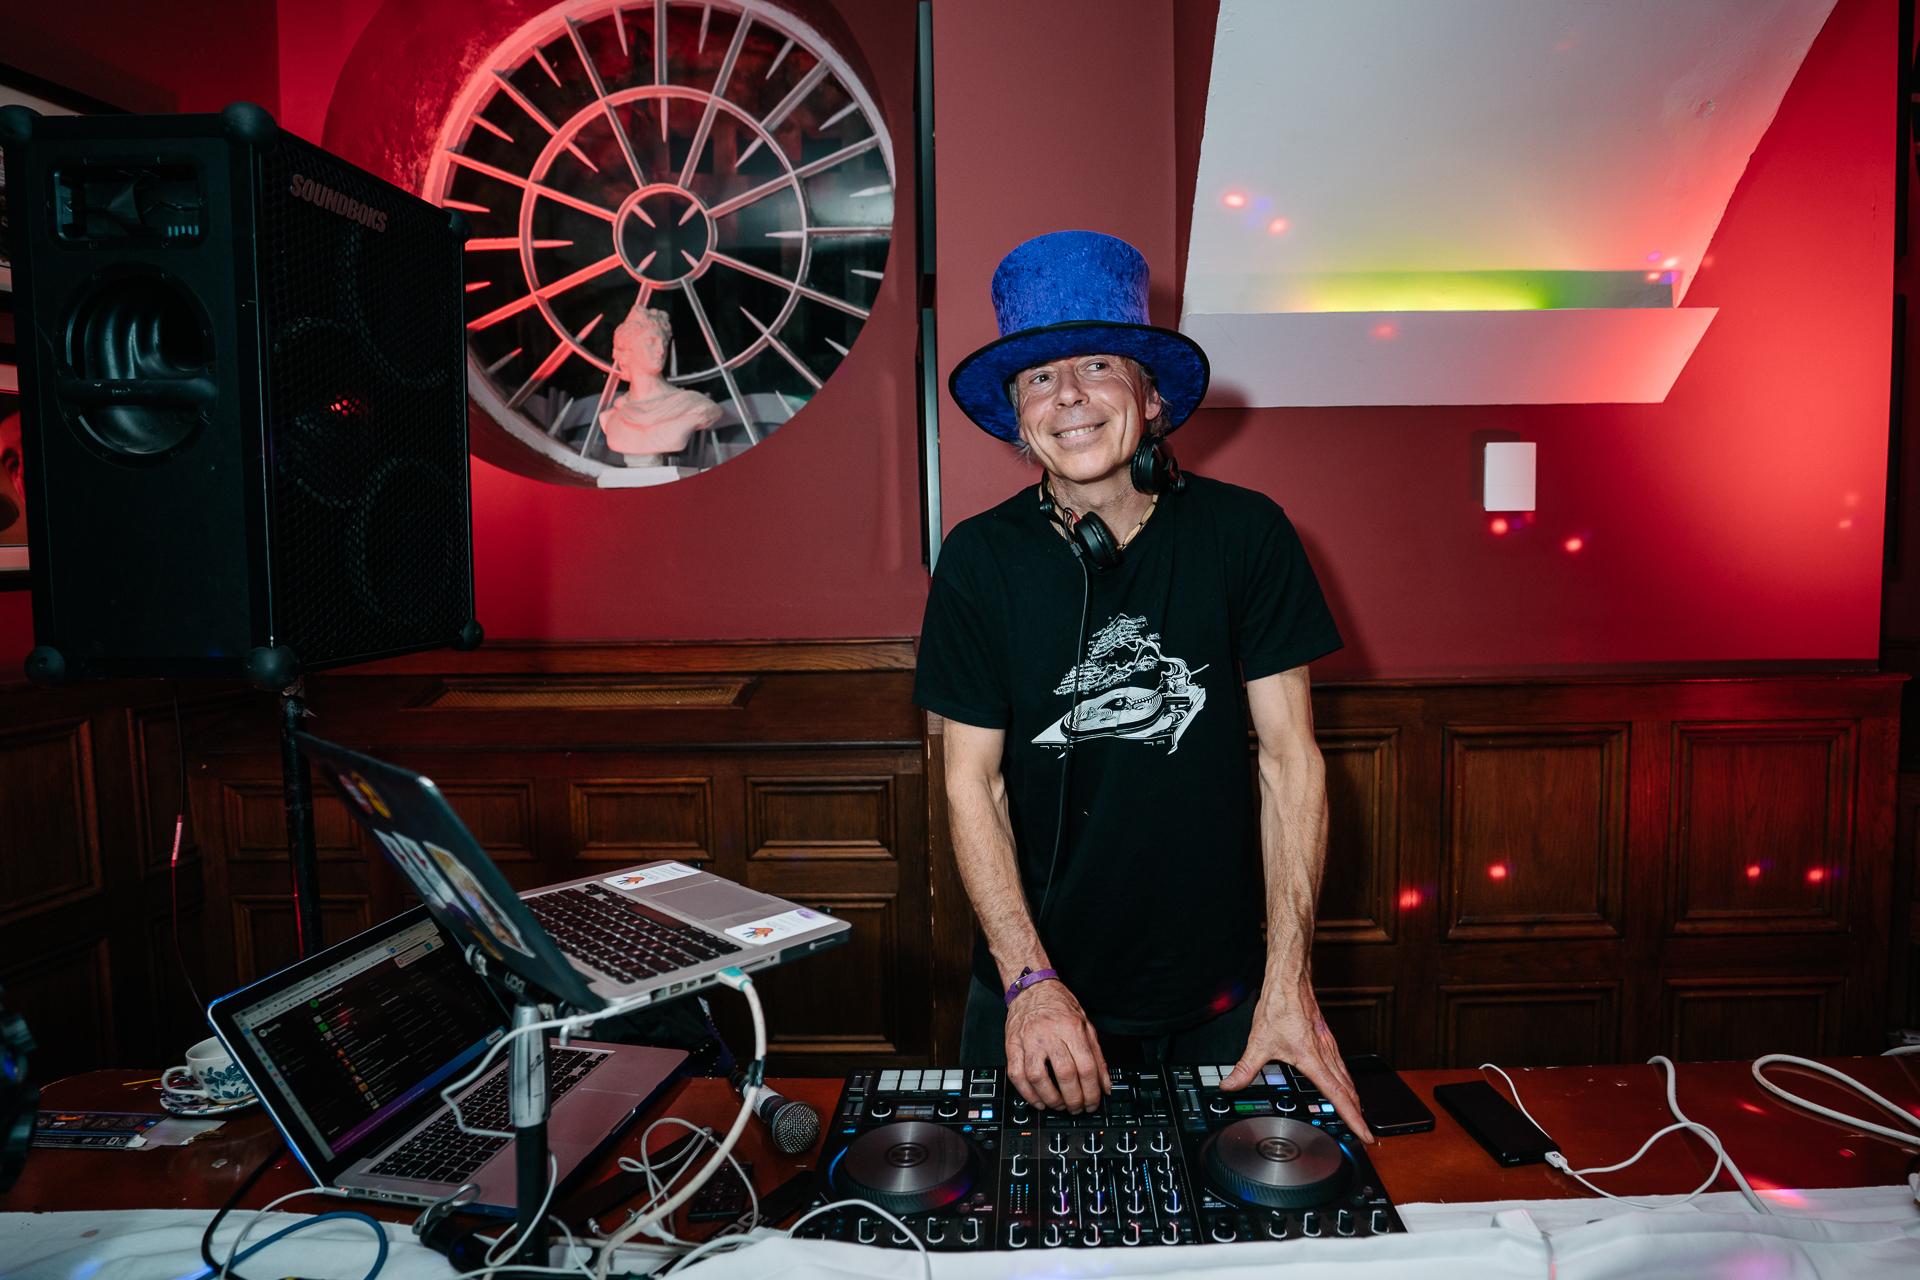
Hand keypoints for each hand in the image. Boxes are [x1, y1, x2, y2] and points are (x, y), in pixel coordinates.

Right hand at [1005, 980, 1109, 1112]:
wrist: (1031, 987)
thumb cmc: (1059, 1005)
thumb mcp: (1086, 1025)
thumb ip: (1097, 1057)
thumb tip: (1106, 1086)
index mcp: (1072, 1027)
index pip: (1086, 1067)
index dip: (1092, 1092)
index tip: (1093, 1103)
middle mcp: (1050, 1033)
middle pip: (1065, 1074)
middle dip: (1074, 1099)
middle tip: (1078, 1108)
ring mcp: (1028, 1039)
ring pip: (1038, 1077)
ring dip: (1050, 1099)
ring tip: (1059, 1106)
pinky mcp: (1012, 1045)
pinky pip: (1016, 1074)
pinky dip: (1027, 1093)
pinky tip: (1038, 1100)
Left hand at [1220, 980, 1374, 1142]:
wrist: (1290, 979)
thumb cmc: (1279, 1005)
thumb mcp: (1258, 1041)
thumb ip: (1245, 1068)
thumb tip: (1230, 1085)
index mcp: (1312, 1059)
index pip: (1337, 1096)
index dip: (1352, 1118)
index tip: (1365, 1134)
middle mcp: (1326, 1053)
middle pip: (1348, 1090)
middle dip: (1357, 1114)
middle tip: (1365, 1133)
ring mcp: (1328, 1045)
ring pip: (1347, 1077)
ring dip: (1353, 1098)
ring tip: (1357, 1114)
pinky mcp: (1326, 1038)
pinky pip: (1342, 1065)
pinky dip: (1347, 1080)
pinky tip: (1343, 1083)